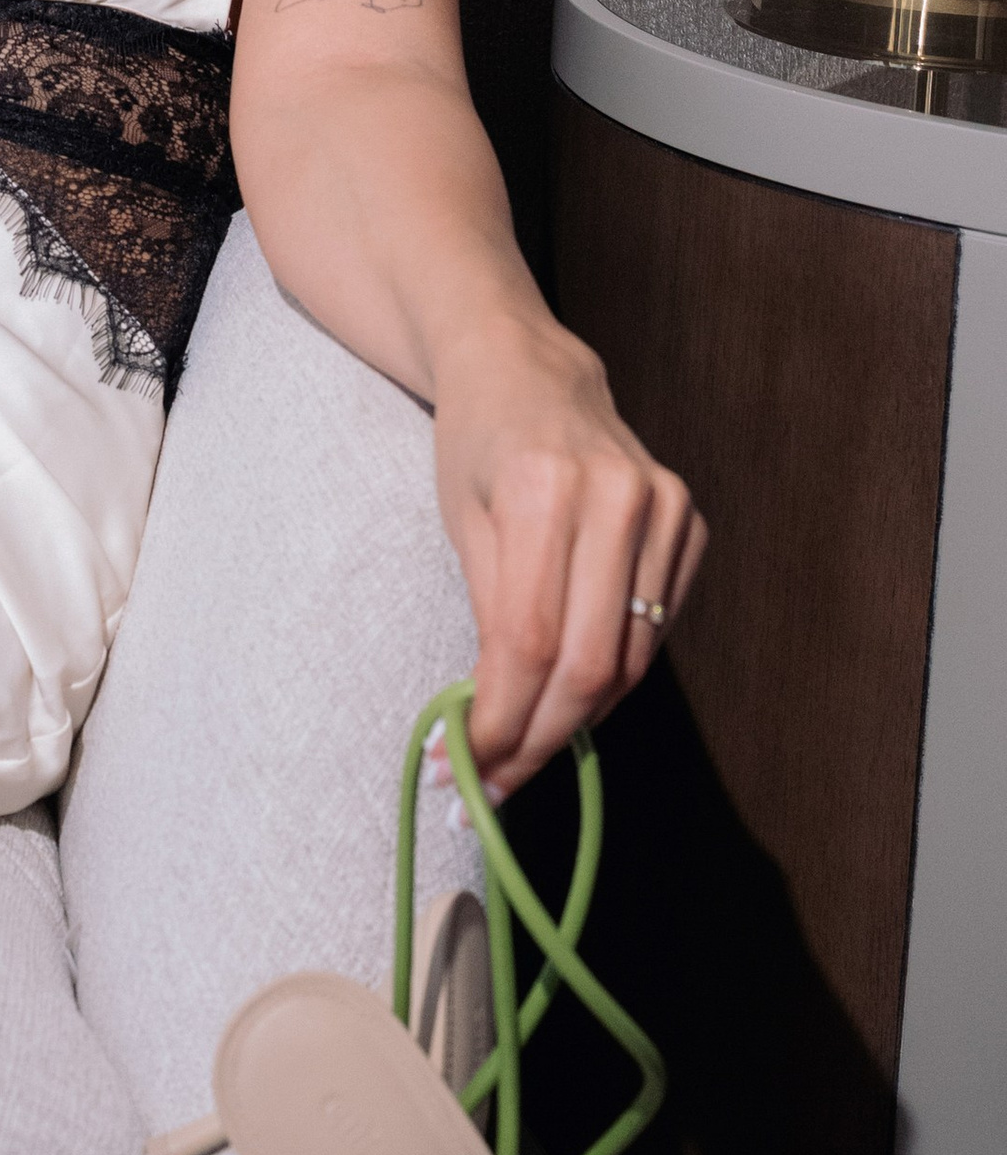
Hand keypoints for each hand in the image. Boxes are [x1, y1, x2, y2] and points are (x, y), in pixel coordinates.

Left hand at [431, 314, 705, 796]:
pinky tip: (567, 695)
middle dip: (538, 739)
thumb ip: (488, 620)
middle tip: (492, 785)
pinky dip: (612, 676)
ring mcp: (667, 507)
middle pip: (589, 662)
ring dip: (575, 720)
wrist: (529, 370)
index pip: (527, 641)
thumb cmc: (478, 446)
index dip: (499, 720)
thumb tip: (495, 727)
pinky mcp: (692, 523)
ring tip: (522, 751)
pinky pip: (654, 629)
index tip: (464, 769)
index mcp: (542, 487)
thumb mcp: (461, 524)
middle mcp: (618, 495)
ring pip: (631, 658)